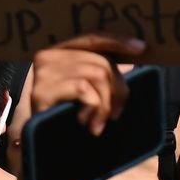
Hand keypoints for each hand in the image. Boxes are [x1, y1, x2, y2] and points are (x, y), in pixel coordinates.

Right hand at [18, 35, 148, 151]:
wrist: (38, 142)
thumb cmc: (64, 112)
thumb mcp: (84, 86)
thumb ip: (100, 69)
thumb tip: (137, 52)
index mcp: (59, 50)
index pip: (93, 38)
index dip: (118, 41)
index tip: (141, 48)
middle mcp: (48, 55)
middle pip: (101, 61)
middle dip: (117, 89)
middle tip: (116, 113)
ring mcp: (43, 72)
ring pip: (97, 75)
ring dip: (105, 104)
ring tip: (98, 122)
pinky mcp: (41, 91)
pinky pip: (84, 89)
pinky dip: (93, 107)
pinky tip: (85, 121)